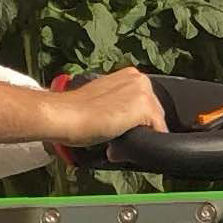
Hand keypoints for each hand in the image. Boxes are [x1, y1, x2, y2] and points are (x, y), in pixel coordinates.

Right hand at [0, 68, 164, 151]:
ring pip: (156, 123)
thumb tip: (123, 127)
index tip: (122, 129)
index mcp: (129, 75)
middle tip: (116, 139)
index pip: (146, 102)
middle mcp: (140, 80)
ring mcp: (144, 93)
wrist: (65, 115)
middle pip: (154, 113)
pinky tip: (119, 147)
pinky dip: (143, 146)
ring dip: (140, 136)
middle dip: (139, 129)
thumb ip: (117, 107)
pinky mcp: (145, 109)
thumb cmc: (74, 110)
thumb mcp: (102, 101)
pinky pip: (157, 134)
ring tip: (116, 144)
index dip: (135, 121)